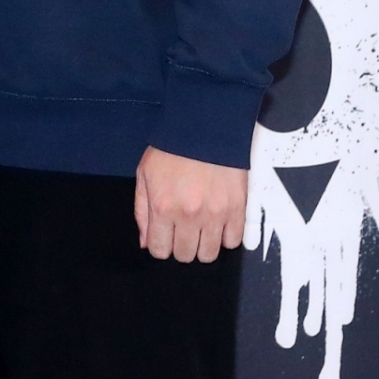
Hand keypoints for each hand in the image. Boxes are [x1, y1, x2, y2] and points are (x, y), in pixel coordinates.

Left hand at [134, 145, 247, 262]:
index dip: (161, 244)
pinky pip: (233, 241)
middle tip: (184, 228)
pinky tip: (220, 223)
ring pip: (209, 254)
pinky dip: (226, 236)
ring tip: (202, 227)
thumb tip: (146, 242)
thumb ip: (142, 211)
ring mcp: (214, 213)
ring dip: (203, 245)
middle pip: (185, 255)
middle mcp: (188, 215)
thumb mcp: (145, 174)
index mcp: (163, 207)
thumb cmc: (173, 146)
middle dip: (181, 245)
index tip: (166, 234)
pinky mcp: (237, 207)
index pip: (160, 251)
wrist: (205, 124)